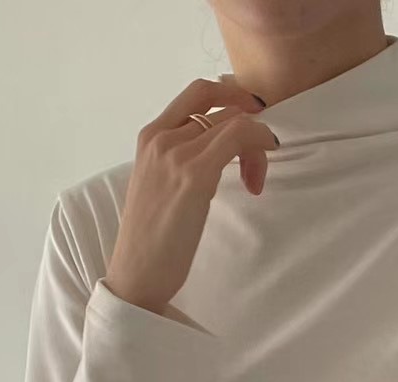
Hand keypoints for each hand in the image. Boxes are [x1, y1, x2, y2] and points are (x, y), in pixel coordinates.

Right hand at [105, 77, 278, 315]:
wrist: (136, 273)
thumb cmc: (151, 241)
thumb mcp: (161, 187)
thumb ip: (180, 162)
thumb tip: (215, 155)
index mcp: (150, 136)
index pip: (197, 92)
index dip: (232, 96)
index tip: (252, 117)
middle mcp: (161, 137)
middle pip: (220, 107)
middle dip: (249, 125)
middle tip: (260, 155)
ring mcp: (176, 154)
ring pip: (233, 121)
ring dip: (257, 145)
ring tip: (254, 181)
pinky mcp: (195, 176)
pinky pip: (238, 138)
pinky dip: (258, 144)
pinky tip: (258, 176)